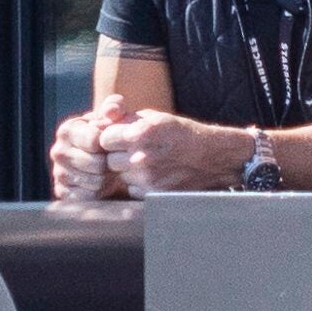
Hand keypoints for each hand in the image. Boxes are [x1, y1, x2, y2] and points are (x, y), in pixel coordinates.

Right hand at [48, 109, 119, 202]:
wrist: (103, 161)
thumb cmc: (108, 136)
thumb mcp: (113, 118)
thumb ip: (115, 107)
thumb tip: (111, 111)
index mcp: (67, 130)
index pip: (95, 141)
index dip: (110, 145)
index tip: (113, 144)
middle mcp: (58, 151)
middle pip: (97, 164)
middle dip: (111, 164)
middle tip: (113, 161)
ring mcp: (59, 174)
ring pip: (96, 182)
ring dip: (108, 179)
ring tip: (108, 172)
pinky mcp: (62, 193)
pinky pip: (89, 197)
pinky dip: (100, 193)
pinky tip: (101, 185)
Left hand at [86, 105, 243, 193]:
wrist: (212, 157)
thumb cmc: (181, 133)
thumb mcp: (154, 117)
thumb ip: (124, 119)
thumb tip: (98, 122)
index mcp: (140, 133)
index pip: (104, 138)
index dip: (111, 138)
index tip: (120, 138)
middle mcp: (142, 157)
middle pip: (109, 160)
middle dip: (118, 155)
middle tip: (135, 151)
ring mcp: (147, 178)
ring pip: (120, 176)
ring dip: (128, 170)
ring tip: (149, 162)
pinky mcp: (153, 193)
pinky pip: (132, 189)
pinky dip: (139, 184)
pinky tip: (155, 174)